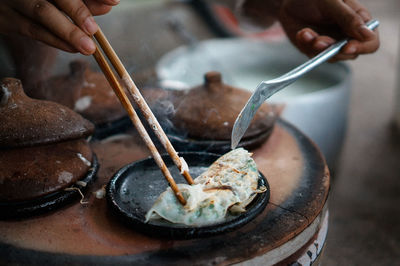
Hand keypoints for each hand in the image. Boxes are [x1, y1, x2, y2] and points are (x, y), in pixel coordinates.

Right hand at [0, 0, 118, 54]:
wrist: (4, 3)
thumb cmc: (38, 0)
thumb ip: (83, 0)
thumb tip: (108, 5)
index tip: (113, 1)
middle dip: (78, 11)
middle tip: (93, 29)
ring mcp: (14, 1)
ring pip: (43, 15)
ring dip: (68, 33)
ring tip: (88, 47)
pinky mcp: (7, 20)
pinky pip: (33, 31)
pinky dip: (56, 41)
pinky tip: (73, 48)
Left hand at [278, 0, 378, 60]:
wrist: (292, 1)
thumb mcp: (332, 2)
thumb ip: (348, 18)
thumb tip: (367, 35)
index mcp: (360, 21)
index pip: (370, 42)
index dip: (362, 47)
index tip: (347, 47)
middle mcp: (348, 35)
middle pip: (350, 54)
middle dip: (333, 50)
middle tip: (317, 41)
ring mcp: (332, 44)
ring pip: (331, 57)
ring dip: (317, 48)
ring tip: (305, 33)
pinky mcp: (316, 49)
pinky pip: (313, 55)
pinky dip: (306, 45)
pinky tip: (302, 32)